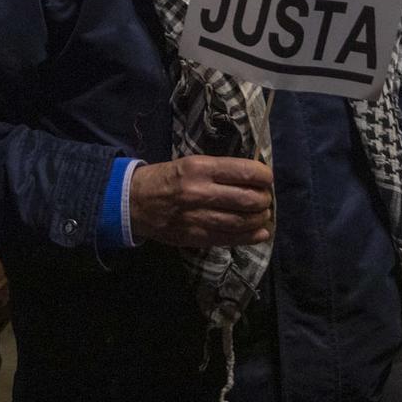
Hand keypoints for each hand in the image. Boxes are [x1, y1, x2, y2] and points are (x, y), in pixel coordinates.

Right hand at [128, 155, 274, 249]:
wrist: (133, 202)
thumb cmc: (166, 178)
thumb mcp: (191, 163)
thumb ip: (220, 171)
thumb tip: (253, 176)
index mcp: (199, 168)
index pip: (243, 171)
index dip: (263, 176)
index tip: (267, 178)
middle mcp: (200, 192)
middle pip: (247, 199)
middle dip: (264, 200)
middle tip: (265, 199)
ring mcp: (197, 217)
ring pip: (241, 222)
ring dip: (259, 220)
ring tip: (263, 216)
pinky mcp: (194, 237)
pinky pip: (228, 239)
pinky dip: (249, 237)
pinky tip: (259, 233)